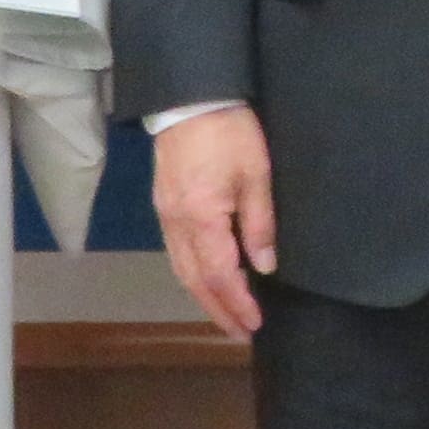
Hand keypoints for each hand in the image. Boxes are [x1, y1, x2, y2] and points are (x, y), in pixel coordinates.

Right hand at [154, 106, 276, 341]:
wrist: (190, 96)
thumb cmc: (229, 132)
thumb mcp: (257, 175)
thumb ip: (260, 223)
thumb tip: (265, 266)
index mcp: (201, 218)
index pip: (218, 274)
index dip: (236, 303)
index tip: (254, 323)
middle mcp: (176, 223)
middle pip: (194, 280)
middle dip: (218, 309)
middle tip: (240, 333)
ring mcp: (165, 214)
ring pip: (181, 268)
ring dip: (203, 296)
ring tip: (226, 314)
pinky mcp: (163, 204)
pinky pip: (176, 252)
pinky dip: (192, 274)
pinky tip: (207, 279)